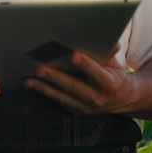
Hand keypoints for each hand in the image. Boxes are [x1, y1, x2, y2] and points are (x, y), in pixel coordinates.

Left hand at [24, 43, 139, 114]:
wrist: (123, 100)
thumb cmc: (116, 76)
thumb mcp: (117, 64)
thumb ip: (110, 53)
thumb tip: (110, 42)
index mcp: (109, 84)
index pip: (97, 73)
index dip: (86, 65)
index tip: (74, 55)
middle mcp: (97, 98)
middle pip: (73, 86)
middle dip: (56, 77)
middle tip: (40, 68)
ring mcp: (85, 107)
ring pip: (61, 97)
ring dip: (43, 88)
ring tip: (28, 79)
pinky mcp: (76, 111)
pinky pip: (58, 101)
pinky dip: (45, 92)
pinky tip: (33, 84)